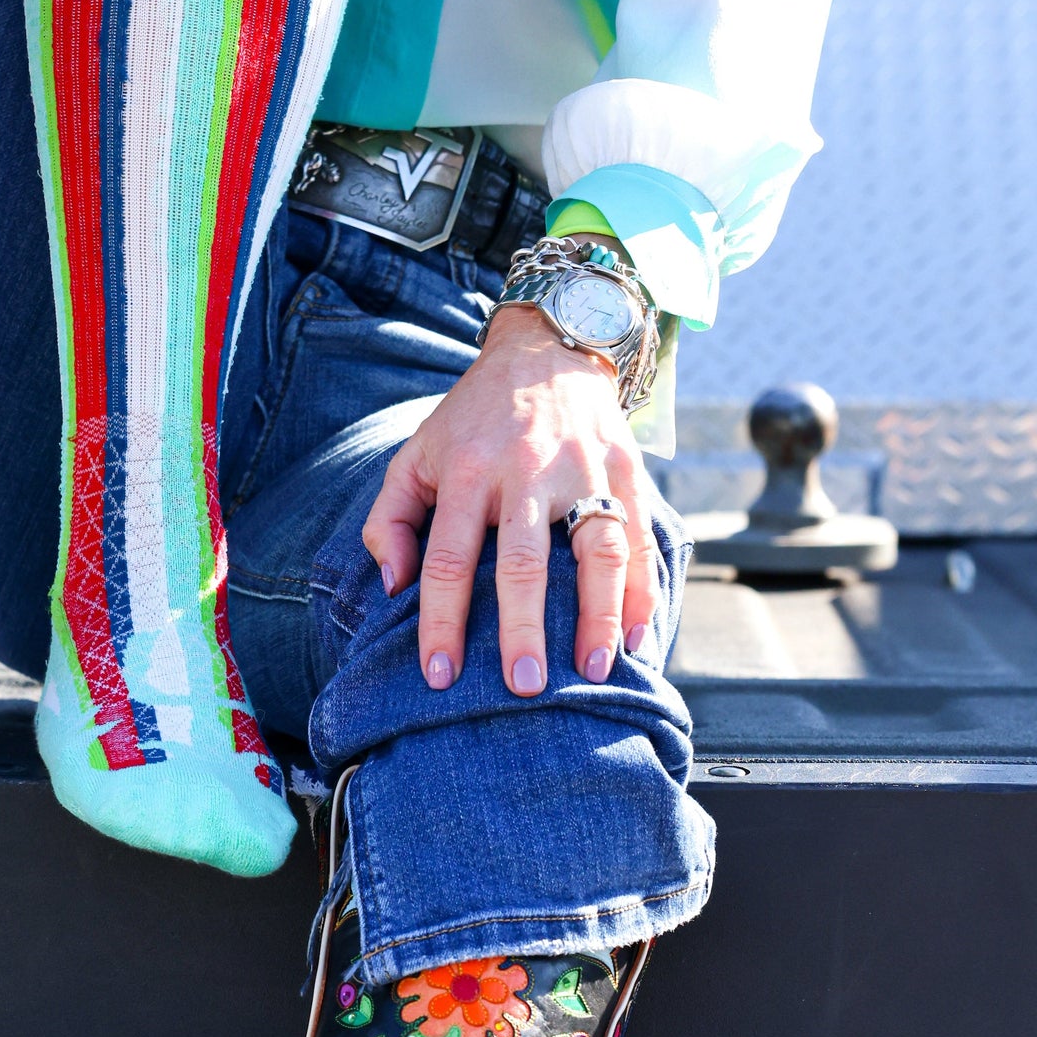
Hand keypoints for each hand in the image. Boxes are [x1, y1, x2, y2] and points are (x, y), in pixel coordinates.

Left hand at [362, 304, 658, 694]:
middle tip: (523, 687)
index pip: (448, 558)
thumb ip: (392, 519)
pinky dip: (644, 588)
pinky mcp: (626, 467)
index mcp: (465, 472)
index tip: (440, 674)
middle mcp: (525, 471)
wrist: (546, 349)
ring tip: (594, 669)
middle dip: (523, 628)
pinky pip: (641, 534)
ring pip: (597, 548)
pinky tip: (641, 635)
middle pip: (524, 560)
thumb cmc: (472, 420)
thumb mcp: (416, 454)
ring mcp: (583, 469)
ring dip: (598, 614)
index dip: (441, 620)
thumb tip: (393, 586)